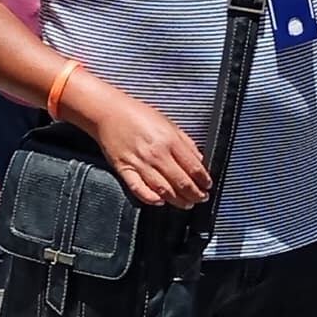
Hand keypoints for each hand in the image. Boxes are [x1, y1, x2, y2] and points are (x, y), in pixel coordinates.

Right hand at [71, 76, 213, 207]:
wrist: (108, 112)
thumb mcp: (168, 123)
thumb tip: (200, 160)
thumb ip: (185, 143)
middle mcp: (156, 154)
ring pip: (164, 190)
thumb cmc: (139, 115)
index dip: (203, 180)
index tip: (208, 186)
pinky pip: (139, 189)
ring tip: (186, 204)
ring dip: (178, 200)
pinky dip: (151, 198)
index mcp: (169, 140)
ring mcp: (140, 163)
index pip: (193, 167)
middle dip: (195, 194)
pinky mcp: (124, 170)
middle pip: (181, 182)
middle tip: (201, 199)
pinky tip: (160, 201)